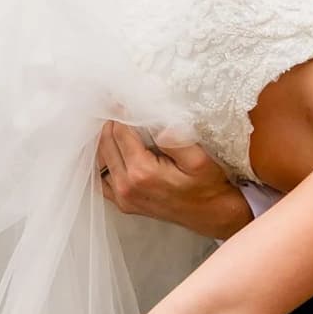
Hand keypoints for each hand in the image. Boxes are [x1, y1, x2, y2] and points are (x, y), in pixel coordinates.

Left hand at [95, 121, 251, 239]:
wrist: (213, 215)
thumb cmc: (209, 187)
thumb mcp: (199, 159)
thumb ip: (175, 139)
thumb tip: (154, 120)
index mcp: (142, 172)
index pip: (120, 131)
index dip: (121, 112)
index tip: (122, 98)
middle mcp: (127, 186)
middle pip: (106, 143)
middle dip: (111, 123)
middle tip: (116, 106)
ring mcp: (123, 197)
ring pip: (100, 159)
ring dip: (105, 139)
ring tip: (115, 123)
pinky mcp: (124, 203)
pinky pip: (101, 179)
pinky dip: (103, 161)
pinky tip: (112, 149)